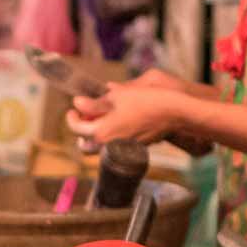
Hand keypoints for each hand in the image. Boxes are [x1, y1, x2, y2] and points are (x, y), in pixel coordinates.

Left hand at [65, 82, 190, 145]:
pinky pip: (115, 146)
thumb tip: (78, 103)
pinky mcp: (134, 148)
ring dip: (95, 135)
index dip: (71, 117)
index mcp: (102, 132)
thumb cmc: (146, 101)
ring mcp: (123, 148)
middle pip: (85, 146)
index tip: (73, 108)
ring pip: (99, 148)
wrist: (174, 112)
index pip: (76, 128)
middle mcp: (110, 145)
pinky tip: (118, 121)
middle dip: (81, 132)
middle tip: (85, 117)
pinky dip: (110, 136)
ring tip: (101, 118)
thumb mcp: (117, 97)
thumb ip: (95, 103)